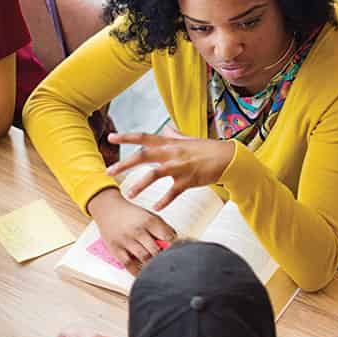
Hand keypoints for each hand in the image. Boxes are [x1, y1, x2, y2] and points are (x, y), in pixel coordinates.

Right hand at [87, 189, 175, 269]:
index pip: (168, 237)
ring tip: (156, 266)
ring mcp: (126, 240)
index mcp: (148, 220)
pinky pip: (128, 265)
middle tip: (166, 261)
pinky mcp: (116, 248)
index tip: (176, 250)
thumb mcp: (149, 214)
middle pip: (157, 250)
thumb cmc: (130, 213)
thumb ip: (163, 227)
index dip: (174, 245)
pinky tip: (142, 273)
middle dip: (163, 257)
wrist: (108, 208)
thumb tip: (174, 241)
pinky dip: (136, 272)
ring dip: (152, 264)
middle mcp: (137, 231)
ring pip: (144, 258)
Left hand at [106, 131, 234, 209]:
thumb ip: (174, 135)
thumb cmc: (207, 148)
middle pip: (143, 156)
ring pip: (155, 175)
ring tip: (129, 194)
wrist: (229, 158)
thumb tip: (166, 129)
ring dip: (141, 184)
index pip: (143, 137)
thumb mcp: (188, 139)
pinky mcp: (189, 180)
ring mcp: (180, 167)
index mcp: (169, 143)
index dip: (126, 137)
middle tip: (109, 171)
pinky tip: (156, 207)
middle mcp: (171, 153)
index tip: (110, 138)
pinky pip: (173, 192)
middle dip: (125, 163)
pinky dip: (165, 200)